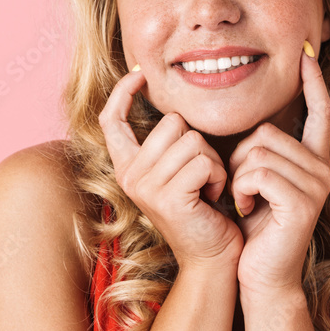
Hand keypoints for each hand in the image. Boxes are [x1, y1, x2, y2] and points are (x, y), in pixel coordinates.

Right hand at [98, 67, 243, 271]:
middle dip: (199, 144)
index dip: (123, 92)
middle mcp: (129, 176)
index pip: (111, 120)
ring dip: (212, 162)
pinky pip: (202, 162)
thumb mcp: (178, 173)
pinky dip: (218, 176)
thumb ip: (167, 144)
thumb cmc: (203, 212)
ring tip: (207, 189)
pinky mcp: (168, 197)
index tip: (138, 72)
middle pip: (172, 122)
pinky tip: (214, 197)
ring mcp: (145, 187)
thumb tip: (170, 106)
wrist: (213, 259)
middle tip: (202, 178)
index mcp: (127, 167)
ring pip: (192, 140)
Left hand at [229, 46, 329, 295]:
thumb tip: (252, 122)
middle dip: (240, 157)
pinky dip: (242, 189)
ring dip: (238, 176)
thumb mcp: (256, 182)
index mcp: (313, 161)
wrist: (261, 276)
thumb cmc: (254, 230)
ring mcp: (316, 186)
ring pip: (259, 152)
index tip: (306, 56)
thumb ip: (260, 152)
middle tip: (241, 188)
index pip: (320, 112)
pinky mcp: (303, 203)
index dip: (313, 83)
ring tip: (244, 201)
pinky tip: (246, 209)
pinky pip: (258, 173)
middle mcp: (322, 169)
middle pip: (268, 132)